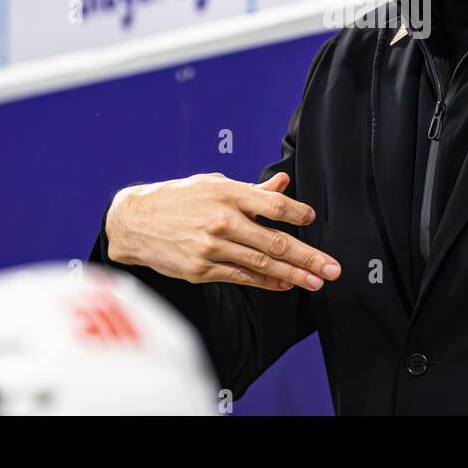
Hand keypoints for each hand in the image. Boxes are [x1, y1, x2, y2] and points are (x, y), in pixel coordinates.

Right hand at [105, 172, 340, 291]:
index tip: (313, 219)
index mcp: (227, 193)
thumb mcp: (213, 184)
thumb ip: (251, 190)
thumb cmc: (178, 198)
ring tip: (318, 281)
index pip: (273, 204)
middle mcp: (222, 220)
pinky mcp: (202, 270)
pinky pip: (242, 277)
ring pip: (262, 264)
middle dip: (308, 256)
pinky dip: (267, 282)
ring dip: (295, 275)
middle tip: (333, 268)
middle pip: (275, 241)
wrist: (134, 222)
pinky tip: (286, 284)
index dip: (298, 213)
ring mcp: (212, 248)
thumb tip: (283, 183)